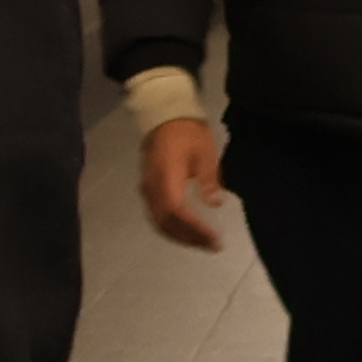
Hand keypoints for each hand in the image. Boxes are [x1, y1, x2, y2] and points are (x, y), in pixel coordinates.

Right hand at [137, 114, 226, 251]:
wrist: (164, 116)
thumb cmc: (188, 132)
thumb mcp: (205, 152)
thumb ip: (209, 179)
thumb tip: (215, 203)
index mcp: (166, 177)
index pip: (177, 211)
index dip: (194, 228)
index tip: (214, 238)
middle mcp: (152, 186)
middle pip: (166, 221)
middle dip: (189, 237)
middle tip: (212, 246)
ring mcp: (147, 188)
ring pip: (159, 221)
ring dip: (179, 235)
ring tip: (201, 243)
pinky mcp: (147, 187)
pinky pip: (156, 214)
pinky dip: (171, 227)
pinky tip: (186, 230)